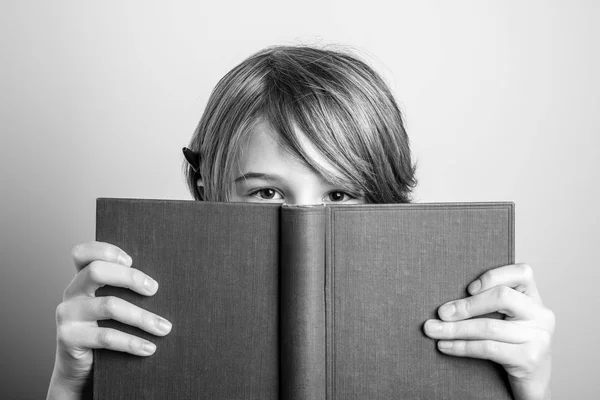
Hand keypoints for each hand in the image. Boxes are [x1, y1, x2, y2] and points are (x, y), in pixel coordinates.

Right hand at [47, 241, 171, 399]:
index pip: (83, 253)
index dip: (106, 251)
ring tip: (165, 328)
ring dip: (142, 317)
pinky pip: (106, 337)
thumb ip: (123, 290)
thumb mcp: (111, 306)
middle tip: (155, 289)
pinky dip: (132, 342)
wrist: (80, 369)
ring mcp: (67, 315)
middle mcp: (71, 292)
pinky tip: (150, 348)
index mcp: (81, 279)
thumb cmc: (105, 330)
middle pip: (96, 271)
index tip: (131, 260)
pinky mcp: (68, 338)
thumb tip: (161, 284)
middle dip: (130, 277)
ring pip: (109, 306)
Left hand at [423, 263, 553, 399]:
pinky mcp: (530, 358)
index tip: (468, 288)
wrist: (532, 380)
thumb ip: (487, 302)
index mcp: (533, 297)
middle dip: (466, 305)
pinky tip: (444, 346)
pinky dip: (462, 346)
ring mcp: (539, 337)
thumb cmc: (510, 343)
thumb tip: (445, 303)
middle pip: (502, 297)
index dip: (493, 276)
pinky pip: (488, 348)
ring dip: (455, 329)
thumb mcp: (504, 318)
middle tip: (441, 313)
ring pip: (489, 326)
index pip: (522, 273)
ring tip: (433, 330)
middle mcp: (541, 314)